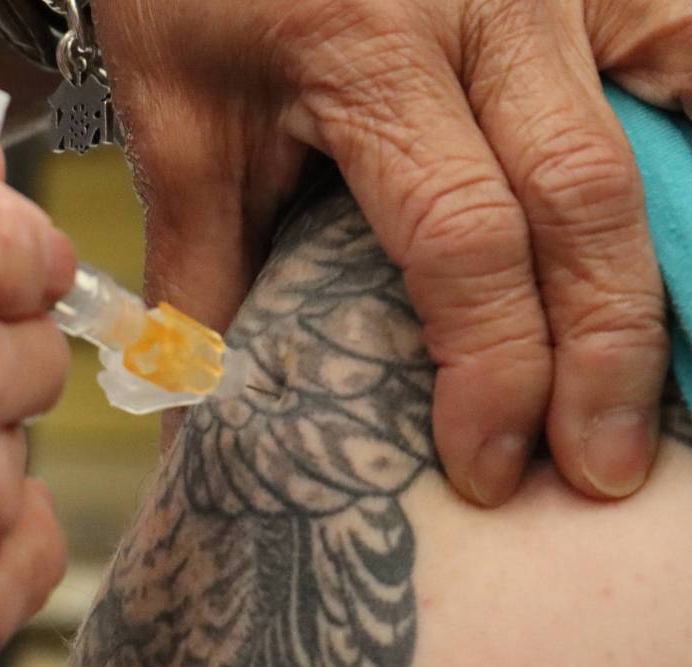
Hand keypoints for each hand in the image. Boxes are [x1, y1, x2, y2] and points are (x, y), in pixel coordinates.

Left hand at [91, 0, 691, 504]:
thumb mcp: (181, 120)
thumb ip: (201, 260)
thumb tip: (202, 395)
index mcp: (369, 54)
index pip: (462, 238)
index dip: (490, 367)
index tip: (486, 463)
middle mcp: (488, 9)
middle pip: (582, 200)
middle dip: (604, 351)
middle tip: (602, 465)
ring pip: (671, 113)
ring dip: (673, 259)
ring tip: (666, 378)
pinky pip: (686, 42)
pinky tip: (680, 226)